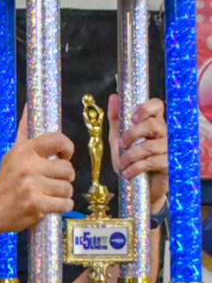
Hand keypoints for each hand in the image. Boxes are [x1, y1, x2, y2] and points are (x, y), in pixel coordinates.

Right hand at [0, 114, 76, 232]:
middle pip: (67, 169)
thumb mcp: (12, 155)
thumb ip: (24, 133)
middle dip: (63, 178)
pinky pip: (65, 204)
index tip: (64, 155)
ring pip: (67, 188)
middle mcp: (29, 167)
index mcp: (24, 151)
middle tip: (51, 182)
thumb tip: (29, 105)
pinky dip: (60, 207)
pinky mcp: (38, 204)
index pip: (58, 140)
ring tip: (47, 195)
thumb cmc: (4, 182)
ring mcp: (34, 186)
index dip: (67, 148)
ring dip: (61, 194)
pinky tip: (49, 206)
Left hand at [109, 94, 169, 210]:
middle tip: (121, 144)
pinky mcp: (169, 164)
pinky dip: (135, 168)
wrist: (138, 185)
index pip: (157, 106)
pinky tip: (127, 173)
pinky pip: (152, 162)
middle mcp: (163, 133)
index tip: (133, 117)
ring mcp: (168, 148)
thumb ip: (116, 119)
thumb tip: (114, 97)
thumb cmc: (131, 158)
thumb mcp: (118, 138)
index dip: (146, 108)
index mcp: (152, 123)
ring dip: (130, 155)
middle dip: (133, 134)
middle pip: (154, 125)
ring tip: (121, 163)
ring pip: (151, 146)